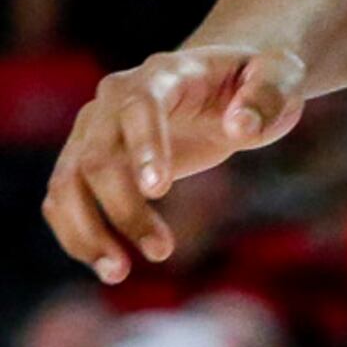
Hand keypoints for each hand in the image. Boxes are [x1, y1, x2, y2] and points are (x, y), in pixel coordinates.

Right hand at [41, 45, 307, 282]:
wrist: (228, 84)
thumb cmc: (259, 79)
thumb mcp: (282, 76)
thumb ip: (268, 95)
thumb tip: (240, 127)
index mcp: (162, 74)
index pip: (139, 106)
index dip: (144, 147)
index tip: (158, 191)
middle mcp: (113, 100)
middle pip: (98, 155)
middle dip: (123, 207)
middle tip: (162, 252)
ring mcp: (93, 130)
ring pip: (68, 182)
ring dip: (86, 230)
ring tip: (118, 273)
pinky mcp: (87, 160)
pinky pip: (65, 199)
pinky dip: (77, 234)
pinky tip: (110, 266)